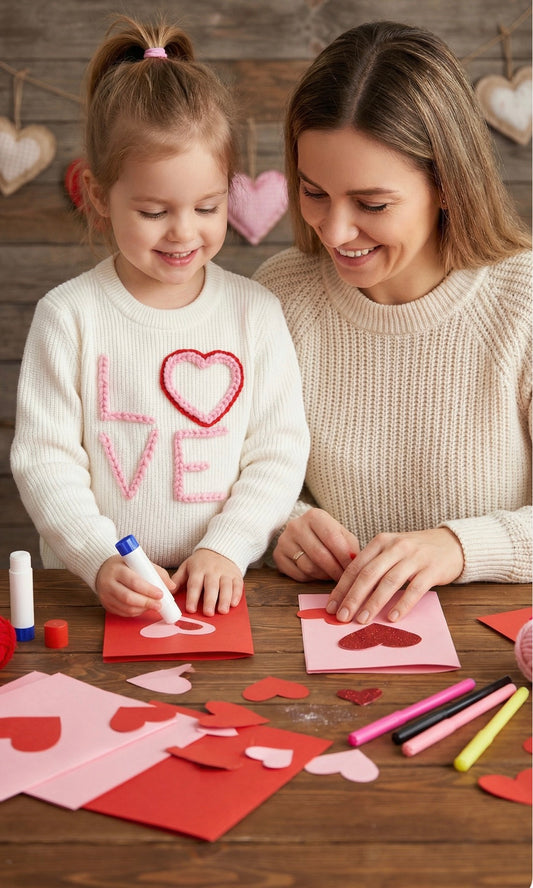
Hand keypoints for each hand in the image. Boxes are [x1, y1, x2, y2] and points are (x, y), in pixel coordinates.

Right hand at [95, 554, 175, 617]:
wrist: (103, 569)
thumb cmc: (124, 565)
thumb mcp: (139, 562)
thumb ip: (156, 572)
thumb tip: (171, 586)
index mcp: (117, 569)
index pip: (133, 581)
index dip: (148, 589)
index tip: (160, 594)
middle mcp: (108, 582)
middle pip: (128, 597)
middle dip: (147, 603)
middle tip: (159, 605)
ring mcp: (105, 595)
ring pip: (126, 607)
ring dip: (142, 609)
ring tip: (154, 606)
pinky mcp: (106, 604)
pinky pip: (123, 612)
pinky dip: (136, 612)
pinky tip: (143, 608)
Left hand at [172, 548, 242, 615]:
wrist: (220, 549)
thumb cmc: (201, 562)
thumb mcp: (187, 566)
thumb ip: (177, 579)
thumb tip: (168, 593)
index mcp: (198, 569)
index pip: (194, 584)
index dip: (192, 597)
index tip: (190, 609)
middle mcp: (212, 571)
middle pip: (211, 586)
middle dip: (210, 600)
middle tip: (208, 613)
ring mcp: (225, 573)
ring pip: (226, 586)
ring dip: (225, 599)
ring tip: (222, 611)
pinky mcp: (236, 575)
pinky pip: (238, 584)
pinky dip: (237, 594)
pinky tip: (234, 604)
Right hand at [273, 508, 359, 581]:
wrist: (304, 533)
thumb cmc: (328, 536)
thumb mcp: (342, 535)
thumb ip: (350, 547)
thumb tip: (353, 564)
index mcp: (314, 516)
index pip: (332, 538)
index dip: (344, 557)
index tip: (353, 569)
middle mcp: (296, 525)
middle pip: (319, 555)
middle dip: (335, 570)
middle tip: (344, 579)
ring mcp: (284, 540)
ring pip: (308, 567)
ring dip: (324, 576)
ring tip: (331, 575)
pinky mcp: (277, 555)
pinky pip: (298, 575)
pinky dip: (311, 579)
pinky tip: (317, 574)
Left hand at [326, 527, 463, 623]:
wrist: (451, 544)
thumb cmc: (415, 551)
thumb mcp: (391, 550)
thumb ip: (373, 565)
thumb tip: (349, 593)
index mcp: (381, 542)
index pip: (356, 566)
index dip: (342, 587)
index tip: (332, 606)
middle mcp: (396, 547)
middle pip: (369, 574)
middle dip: (353, 597)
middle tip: (342, 617)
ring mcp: (415, 557)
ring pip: (389, 582)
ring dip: (373, 603)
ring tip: (362, 620)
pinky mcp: (431, 569)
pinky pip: (414, 589)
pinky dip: (402, 604)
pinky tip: (393, 617)